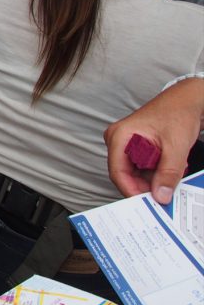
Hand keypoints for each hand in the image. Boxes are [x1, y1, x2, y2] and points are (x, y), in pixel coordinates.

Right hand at [104, 78, 203, 204]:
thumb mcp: (175, 146)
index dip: (131, 191)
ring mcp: (126, 144)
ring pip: (134, 173)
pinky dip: (155, 173)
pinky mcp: (135, 147)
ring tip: (171, 179)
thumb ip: (168, 173)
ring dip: (152, 180)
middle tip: (163, 197)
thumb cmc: (177, 113)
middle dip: (144, 187)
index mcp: (120, 136)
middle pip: (125, 174)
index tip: (147, 204)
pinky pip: (141, 167)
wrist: (186, 100)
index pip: (117, 172)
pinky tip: (169, 171)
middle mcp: (118, 140)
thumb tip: (161, 195)